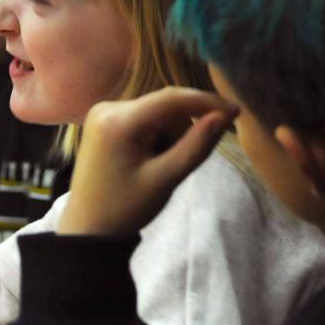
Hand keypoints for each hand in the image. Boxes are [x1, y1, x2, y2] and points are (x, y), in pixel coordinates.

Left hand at [58, 87, 238, 236]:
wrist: (87, 226)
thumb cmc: (125, 208)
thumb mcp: (165, 180)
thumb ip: (196, 147)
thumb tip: (223, 116)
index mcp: (119, 121)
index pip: (172, 98)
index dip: (207, 101)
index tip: (236, 112)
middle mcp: (108, 107)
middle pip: (164, 106)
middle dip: (181, 130)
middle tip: (175, 165)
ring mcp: (103, 111)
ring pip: (156, 112)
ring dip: (168, 135)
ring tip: (156, 167)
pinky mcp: (103, 119)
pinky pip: (143, 117)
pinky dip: (155, 135)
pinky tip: (146, 161)